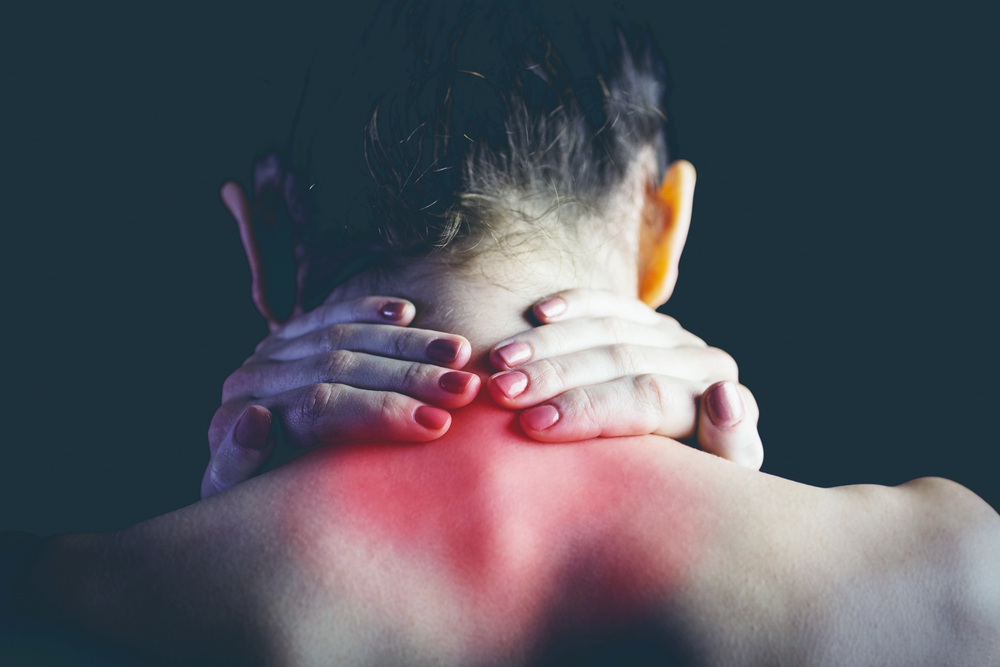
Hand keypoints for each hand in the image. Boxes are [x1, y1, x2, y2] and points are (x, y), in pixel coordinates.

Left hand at [202, 296, 480, 497]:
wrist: (253, 488)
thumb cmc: (263, 508)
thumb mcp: (242, 503)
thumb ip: (236, 466)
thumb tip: (256, 418)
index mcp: (242, 415)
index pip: (321, 406)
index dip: (382, 411)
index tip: (438, 425)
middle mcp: (255, 376)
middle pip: (340, 366)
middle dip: (410, 377)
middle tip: (466, 389)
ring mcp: (273, 351)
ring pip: (345, 335)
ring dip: (408, 342)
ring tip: (461, 354)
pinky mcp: (291, 334)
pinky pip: (334, 314)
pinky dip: (371, 309)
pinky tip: (407, 310)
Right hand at [486, 289, 763, 468]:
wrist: (671, 484)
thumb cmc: (674, 500)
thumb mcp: (706, 492)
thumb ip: (730, 448)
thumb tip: (724, 393)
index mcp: (719, 405)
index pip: (647, 397)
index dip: (586, 408)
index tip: (531, 425)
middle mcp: (700, 363)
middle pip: (621, 359)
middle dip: (555, 374)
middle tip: (500, 392)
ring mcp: (672, 338)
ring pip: (607, 328)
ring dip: (547, 343)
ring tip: (498, 362)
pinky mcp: (646, 321)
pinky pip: (607, 302)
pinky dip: (572, 303)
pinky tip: (537, 312)